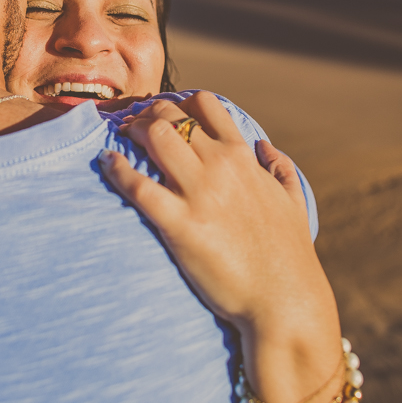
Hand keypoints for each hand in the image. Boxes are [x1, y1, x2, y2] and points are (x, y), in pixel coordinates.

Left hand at [99, 92, 342, 402]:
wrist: (283, 300)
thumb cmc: (289, 254)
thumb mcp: (293, 203)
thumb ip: (281, 170)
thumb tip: (267, 147)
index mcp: (243, 156)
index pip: (205, 104)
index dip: (178, 102)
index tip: (163, 112)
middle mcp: (220, 165)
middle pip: (170, 116)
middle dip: (146, 113)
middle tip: (132, 125)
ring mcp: (199, 193)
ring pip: (154, 137)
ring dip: (131, 132)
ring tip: (120, 139)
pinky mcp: (179, 224)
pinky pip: (138, 186)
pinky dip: (117, 170)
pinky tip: (107, 164)